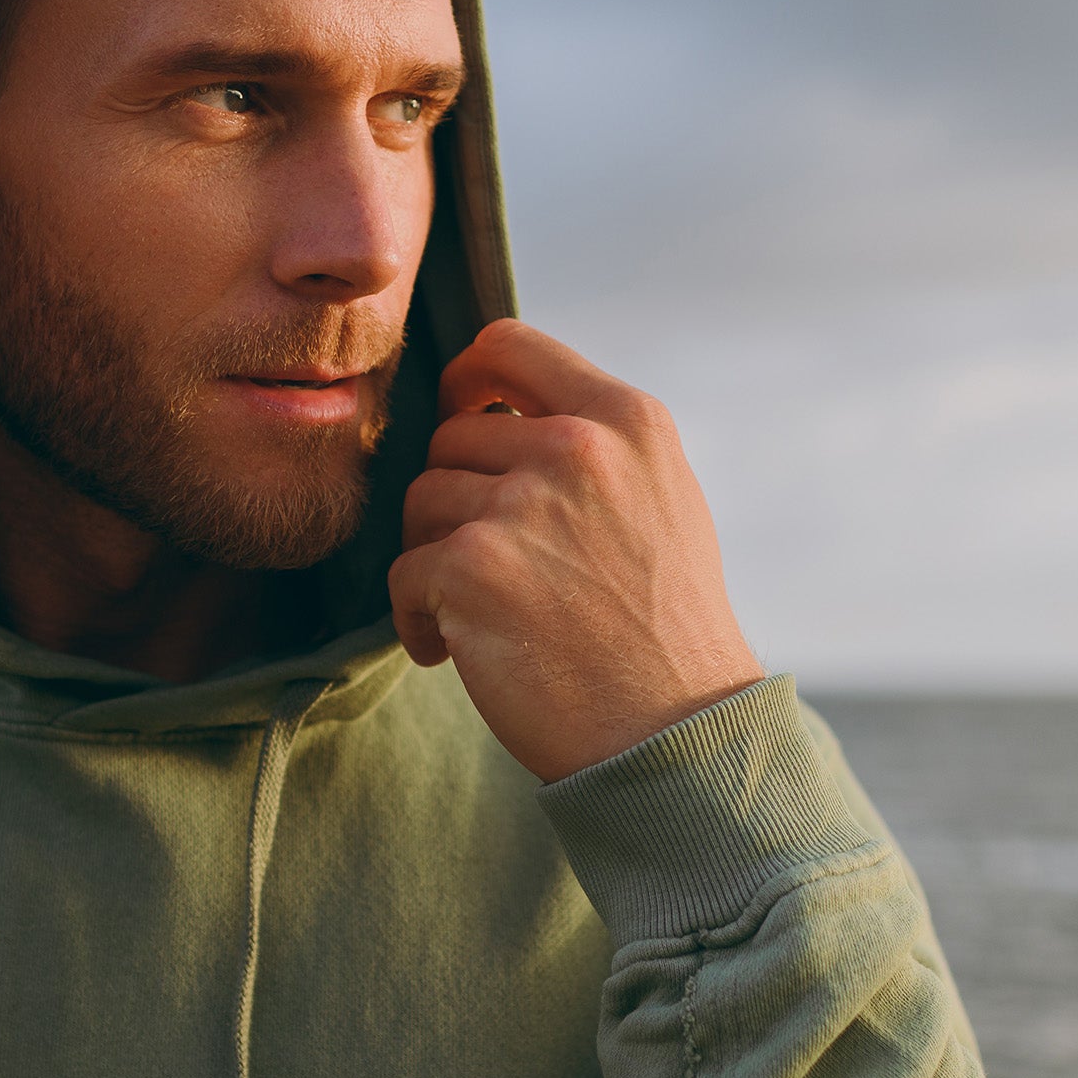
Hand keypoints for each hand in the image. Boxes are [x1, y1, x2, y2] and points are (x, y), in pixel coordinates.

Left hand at [391, 320, 763, 781]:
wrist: (674, 734)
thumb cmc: (665, 630)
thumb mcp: (661, 500)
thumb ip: (593, 446)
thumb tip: (499, 418)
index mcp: (626, 420)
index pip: (509, 344)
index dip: (468, 378)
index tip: (464, 416)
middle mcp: (577, 448)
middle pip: (453, 438)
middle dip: (458, 503)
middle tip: (496, 569)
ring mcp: (523, 506)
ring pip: (422, 502)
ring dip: (437, 560)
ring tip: (485, 615)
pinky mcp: (472, 568)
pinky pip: (404, 573)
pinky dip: (420, 620)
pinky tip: (459, 653)